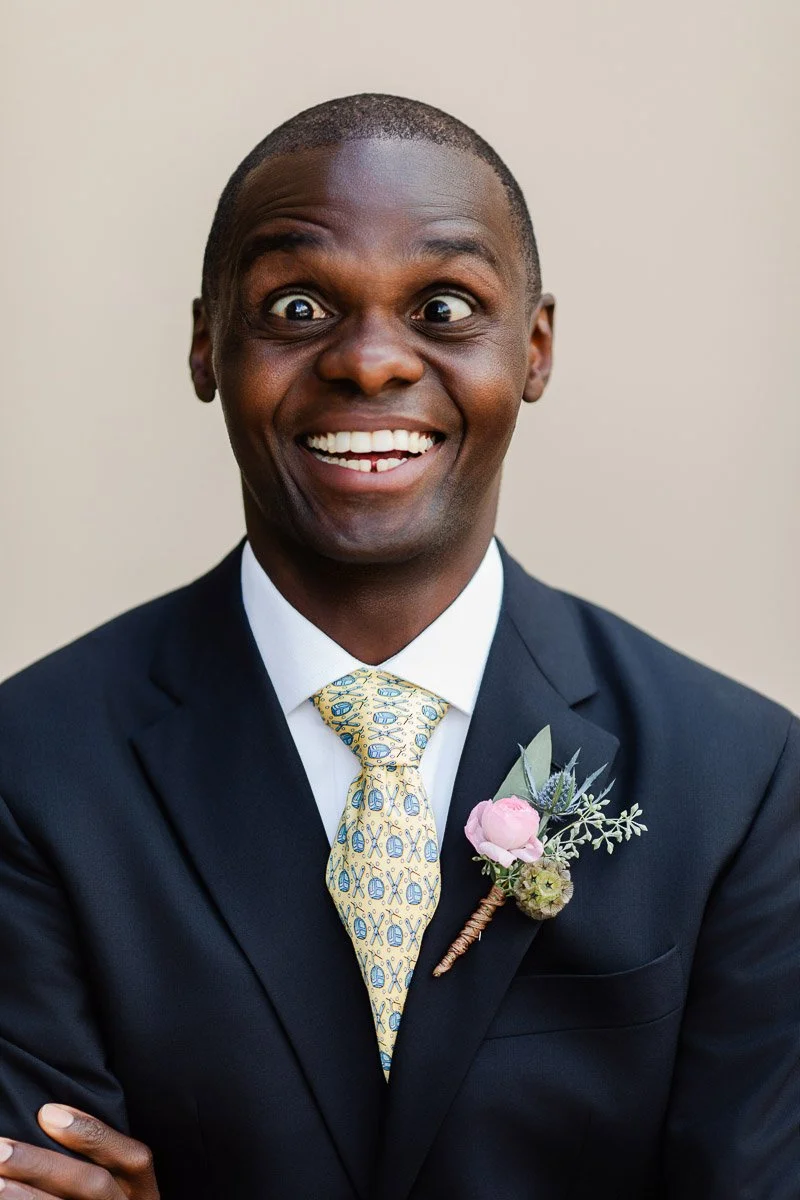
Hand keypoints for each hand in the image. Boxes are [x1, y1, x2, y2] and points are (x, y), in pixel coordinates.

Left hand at [0, 1104, 158, 1198]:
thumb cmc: (103, 1197)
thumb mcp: (120, 1182)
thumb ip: (100, 1156)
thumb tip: (49, 1115)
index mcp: (142, 1190)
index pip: (132, 1157)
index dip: (92, 1133)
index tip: (46, 1112)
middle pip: (93, 1185)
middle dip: (44, 1165)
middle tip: (2, 1149)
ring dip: (24, 1196)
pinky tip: (1, 1199)